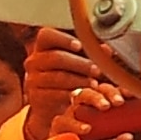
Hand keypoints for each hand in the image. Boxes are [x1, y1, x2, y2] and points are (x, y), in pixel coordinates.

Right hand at [21, 25, 101, 139]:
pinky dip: (72, 93)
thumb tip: (107, 49)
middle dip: (80, 63)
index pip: (47, 35)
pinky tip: (84, 94)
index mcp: (42, 46)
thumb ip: (90, 52)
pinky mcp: (36, 96)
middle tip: (97, 70)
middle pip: (56, 57)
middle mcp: (34, 61)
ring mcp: (33, 79)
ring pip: (58, 76)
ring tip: (95, 83)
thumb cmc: (68, 75)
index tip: (80, 45)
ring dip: (80, 79)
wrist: (52, 104)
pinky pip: (55, 93)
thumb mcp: (78, 61)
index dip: (63, 39)